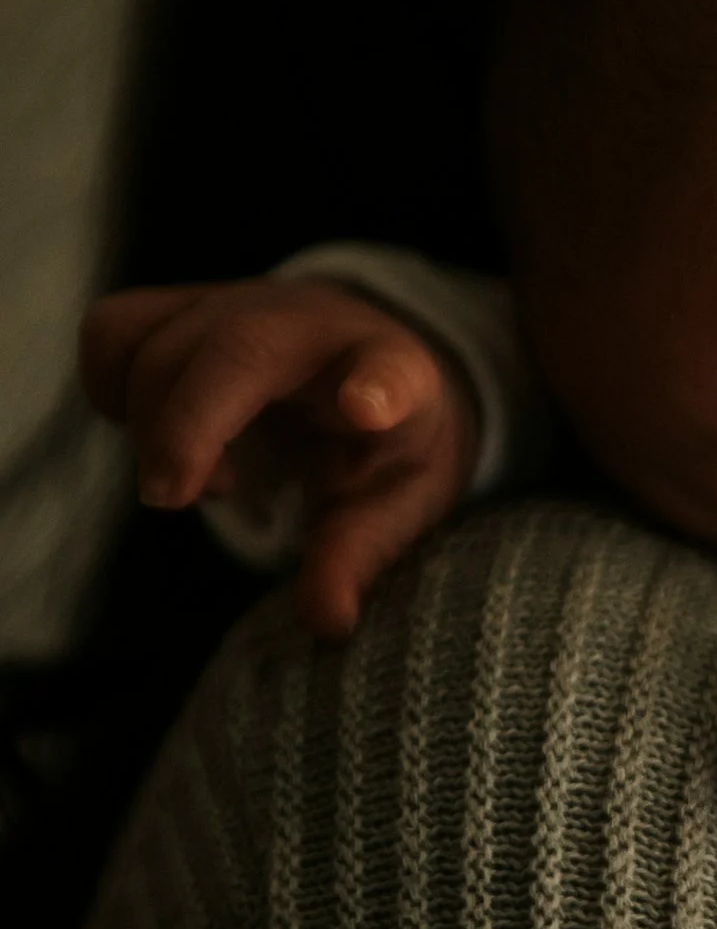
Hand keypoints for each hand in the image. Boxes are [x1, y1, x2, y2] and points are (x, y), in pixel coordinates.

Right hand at [80, 278, 480, 637]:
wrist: (368, 366)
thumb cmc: (383, 443)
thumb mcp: (393, 503)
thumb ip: (356, 558)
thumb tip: (327, 623)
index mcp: (394, 372)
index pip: (395, 371)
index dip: (381, 387)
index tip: (368, 410)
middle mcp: (312, 328)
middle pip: (238, 350)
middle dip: (189, 425)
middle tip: (175, 498)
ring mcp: (241, 305)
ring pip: (158, 341)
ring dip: (150, 421)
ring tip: (204, 477)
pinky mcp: (182, 307)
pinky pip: (114, 331)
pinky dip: (110, 387)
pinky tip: (155, 433)